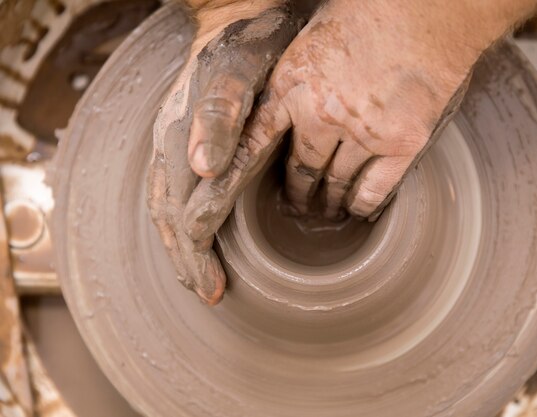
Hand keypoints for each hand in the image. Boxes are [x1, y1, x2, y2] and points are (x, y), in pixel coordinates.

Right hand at [148, 1, 299, 304]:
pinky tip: (193, 233)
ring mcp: (174, 145)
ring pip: (167, 209)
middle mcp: (172, 148)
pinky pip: (172, 190)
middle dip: (189, 262)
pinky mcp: (184, 141)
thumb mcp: (238, 74)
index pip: (183, 214)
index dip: (198, 255)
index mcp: (182, 140)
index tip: (213, 288)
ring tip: (198, 276)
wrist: (235, 16)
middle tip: (209, 294)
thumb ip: (219, 118)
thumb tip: (201, 169)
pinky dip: (181, 222)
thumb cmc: (245, 45)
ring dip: (182, 248)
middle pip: (170, 220)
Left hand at [189, 0, 483, 221]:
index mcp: (292, 85)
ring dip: (329, 202)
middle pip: (302, 168)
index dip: (244, 167)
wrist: (425, 8)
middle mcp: (322, 115)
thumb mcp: (312, 34)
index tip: (234, 190)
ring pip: (337, 182)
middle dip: (297, 191)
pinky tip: (359, 210)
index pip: (257, 138)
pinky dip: (364, 203)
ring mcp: (362, 133)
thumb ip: (297, 72)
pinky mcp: (400, 143)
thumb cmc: (369, 9)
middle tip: (295, 205)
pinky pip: (376, 187)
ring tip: (326, 212)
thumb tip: (287, 100)